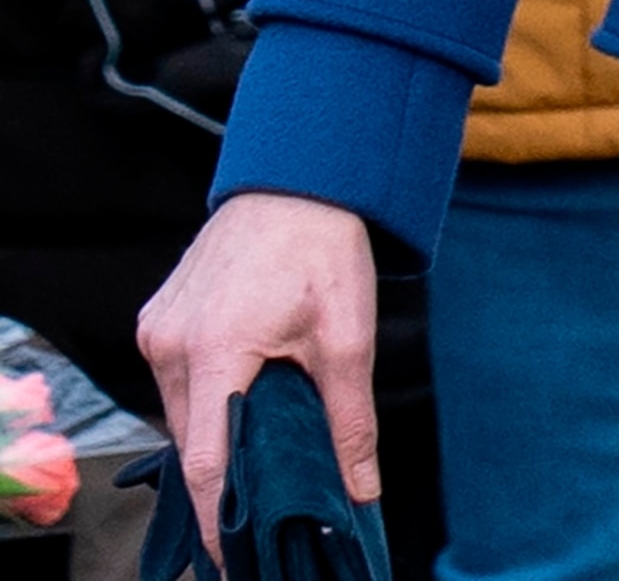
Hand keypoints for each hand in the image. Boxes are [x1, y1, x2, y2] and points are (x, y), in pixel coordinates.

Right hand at [139, 193, 378, 566]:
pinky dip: (206, 400)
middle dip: (225, 479)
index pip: (206, 464)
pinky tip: (242, 400)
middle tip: (265, 506)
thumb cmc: (323, 248)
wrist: (297, 175)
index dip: (220, 521)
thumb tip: (361, 492)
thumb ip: (350, 424)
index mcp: (216, 348)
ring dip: (217, 435)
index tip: (234, 560)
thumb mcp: (348, 338)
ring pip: (183, 414)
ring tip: (261, 450)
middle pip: (193, 443)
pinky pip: (177, 381)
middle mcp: (172, 342)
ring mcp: (158, 328)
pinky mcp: (158, 317)